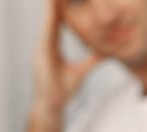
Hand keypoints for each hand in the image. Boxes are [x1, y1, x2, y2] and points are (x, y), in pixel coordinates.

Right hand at [33, 0, 101, 114]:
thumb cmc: (63, 90)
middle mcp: (44, 44)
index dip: (60, 8)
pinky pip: (46, 34)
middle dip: (53, 3)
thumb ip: (92, 61)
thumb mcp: (81, 72)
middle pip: (50, 18)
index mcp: (51, 46)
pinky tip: (51, 10)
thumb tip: (106, 53)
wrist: (51, 106)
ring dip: (50, 7)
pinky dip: (48, 21)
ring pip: (47, 22)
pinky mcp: (40, 55)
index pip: (57, 22)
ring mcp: (40, 48)